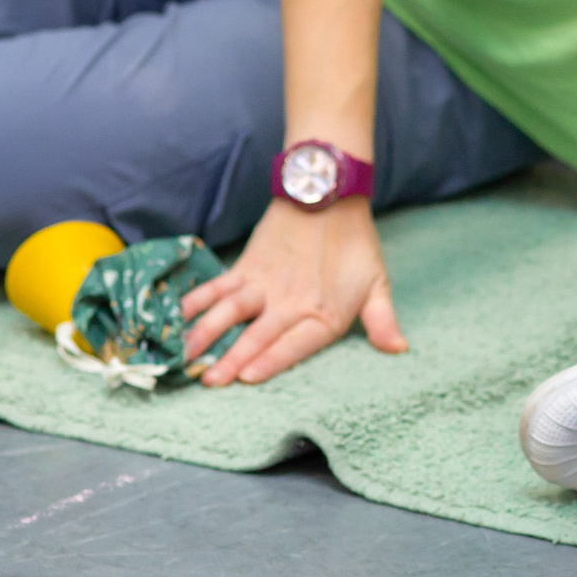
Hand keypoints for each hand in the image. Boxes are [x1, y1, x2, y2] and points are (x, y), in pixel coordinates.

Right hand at [179, 196, 405, 385]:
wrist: (330, 195)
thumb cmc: (356, 244)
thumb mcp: (377, 284)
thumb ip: (383, 322)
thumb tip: (400, 350)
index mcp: (325, 313)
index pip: (295, 344)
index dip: (271, 360)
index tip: (247, 378)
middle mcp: (292, 302)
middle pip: (257, 334)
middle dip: (231, 359)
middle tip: (208, 381)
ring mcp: (265, 284)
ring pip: (230, 311)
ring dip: (206, 333)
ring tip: (185, 355)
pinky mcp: (247, 267)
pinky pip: (217, 287)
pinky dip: (195, 301)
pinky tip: (176, 317)